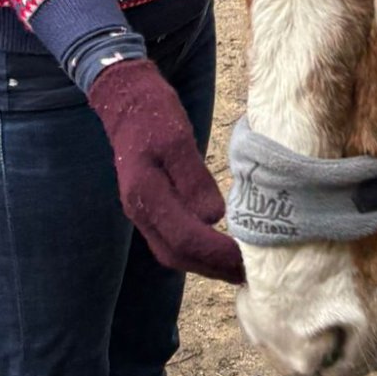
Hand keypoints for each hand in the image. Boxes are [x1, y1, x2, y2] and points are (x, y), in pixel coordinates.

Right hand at [87, 58, 244, 282]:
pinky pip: (173, 238)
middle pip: (176, 255)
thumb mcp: (177, 138)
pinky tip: (219, 246)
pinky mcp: (151, 205)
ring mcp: (143, 210)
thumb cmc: (154, 114)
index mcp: (146, 196)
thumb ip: (193, 179)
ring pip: (173, 250)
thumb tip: (213, 217)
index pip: (184, 240)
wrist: (125, 100)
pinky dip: (197, 249)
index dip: (216, 256)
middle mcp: (141, 211)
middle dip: (214, 268)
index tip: (247, 262)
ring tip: (239, 266)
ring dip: (205, 263)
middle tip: (250, 275)